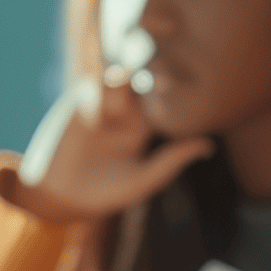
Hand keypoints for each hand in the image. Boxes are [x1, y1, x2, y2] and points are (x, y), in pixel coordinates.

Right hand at [9, 77, 212, 223]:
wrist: (61, 195)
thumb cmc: (107, 193)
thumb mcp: (143, 181)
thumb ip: (172, 161)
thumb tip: (209, 145)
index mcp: (144, 125)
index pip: (164, 100)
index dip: (175, 93)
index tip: (182, 91)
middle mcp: (124, 110)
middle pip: (143, 80)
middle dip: (152, 76)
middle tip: (161, 82)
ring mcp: (101, 103)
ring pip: (120, 75)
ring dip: (125, 80)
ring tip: (127, 100)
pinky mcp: (79, 101)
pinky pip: (93, 82)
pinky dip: (102, 85)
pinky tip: (105, 105)